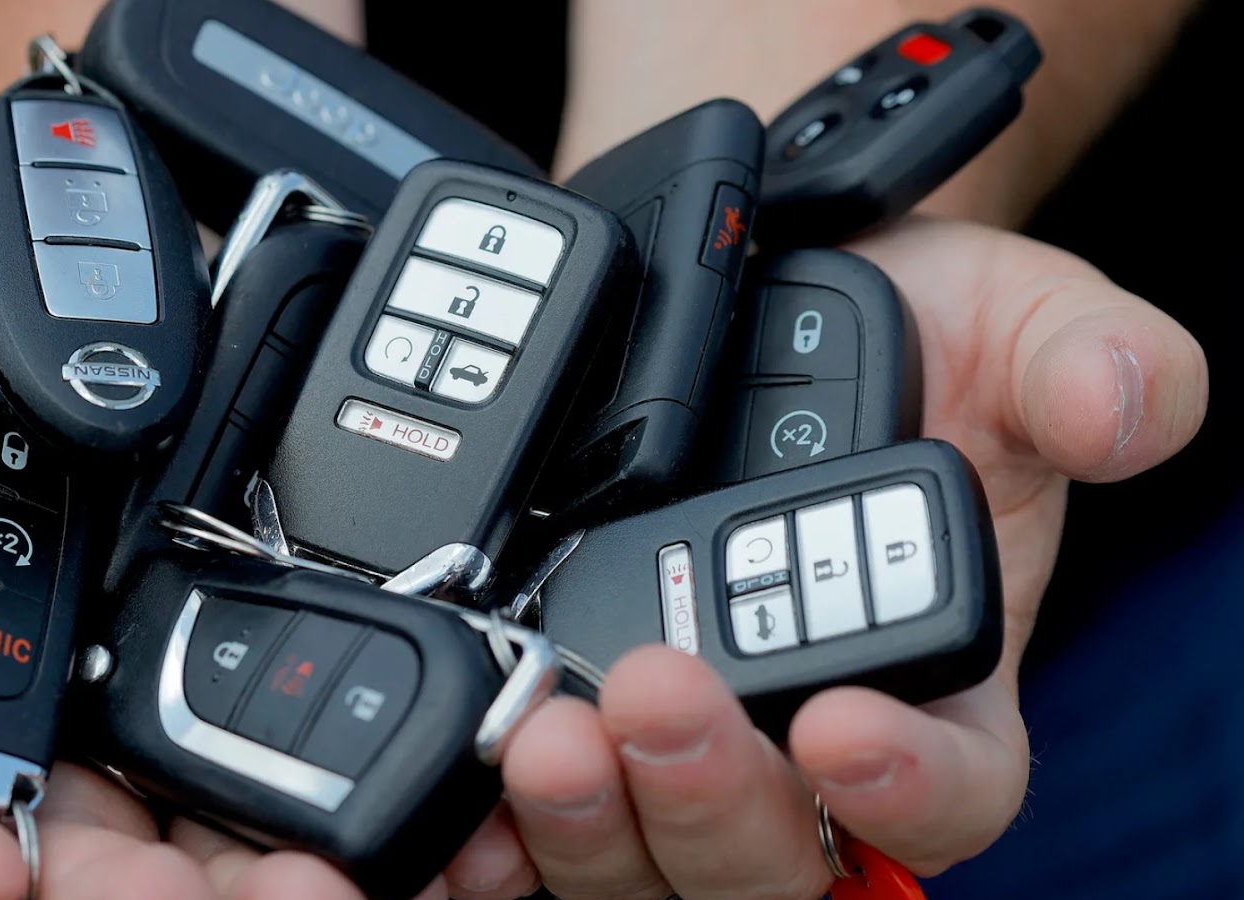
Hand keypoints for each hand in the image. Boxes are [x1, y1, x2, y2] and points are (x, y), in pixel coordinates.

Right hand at [0, 198, 451, 899]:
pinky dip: (383, 828)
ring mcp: (190, 707)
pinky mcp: (305, 682)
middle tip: (227, 894)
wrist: (184, 279)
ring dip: (265, 888)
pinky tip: (445, 836)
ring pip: (216, 855)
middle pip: (82, 866)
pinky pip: (338, 787)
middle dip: (135, 898)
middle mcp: (66, 714)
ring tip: (328, 883)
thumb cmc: (23, 303)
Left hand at [439, 216, 1208, 898]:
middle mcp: (806, 738)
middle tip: (652, 691)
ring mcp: (686, 742)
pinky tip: (465, 812)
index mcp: (943, 680)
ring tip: (546, 732)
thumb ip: (1085, 358)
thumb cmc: (906, 337)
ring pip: (646, 860)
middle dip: (712, 795)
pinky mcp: (580, 721)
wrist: (762, 302)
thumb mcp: (1015, 319)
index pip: (955, 791)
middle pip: (775, 855)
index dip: (908, 787)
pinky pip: (543, 828)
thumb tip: (1123, 402)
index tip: (841, 724)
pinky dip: (504, 834)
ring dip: (593, 822)